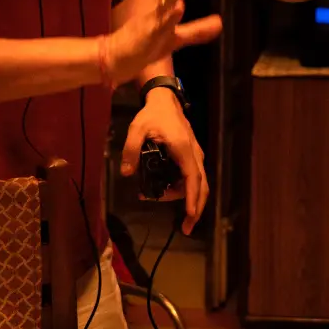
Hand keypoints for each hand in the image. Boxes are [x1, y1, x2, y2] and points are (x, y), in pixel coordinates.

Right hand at [105, 0, 221, 83]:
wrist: (116, 60)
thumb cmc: (145, 46)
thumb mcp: (176, 38)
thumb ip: (198, 30)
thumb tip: (220, 21)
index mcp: (165, 2)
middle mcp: (160, 4)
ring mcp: (153, 18)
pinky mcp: (148, 34)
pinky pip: (161, 23)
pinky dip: (171, 15)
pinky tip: (180, 5)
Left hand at [121, 89, 207, 234]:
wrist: (165, 101)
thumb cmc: (153, 114)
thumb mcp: (137, 129)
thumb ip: (130, 150)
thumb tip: (126, 173)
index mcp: (183, 150)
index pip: (192, 179)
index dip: (192, 199)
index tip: (190, 216)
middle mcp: (194, 155)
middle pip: (202, 186)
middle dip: (196, 208)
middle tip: (186, 228)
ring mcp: (195, 155)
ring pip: (198, 183)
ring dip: (183, 197)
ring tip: (156, 198)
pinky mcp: (191, 156)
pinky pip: (192, 177)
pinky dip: (183, 189)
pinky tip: (165, 190)